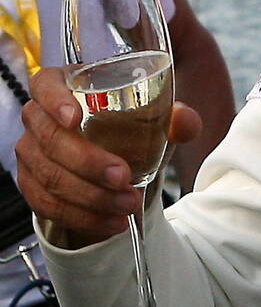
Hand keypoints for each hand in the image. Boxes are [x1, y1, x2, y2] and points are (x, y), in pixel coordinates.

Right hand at [15, 67, 202, 245]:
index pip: (45, 84)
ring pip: (50, 176)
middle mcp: (39, 118)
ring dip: (90, 196)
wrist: (111, 164)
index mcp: (64, 88)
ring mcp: (31, 153)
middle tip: (123, 177)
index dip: (54, 99)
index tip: (74, 118)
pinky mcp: (32, 186)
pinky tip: (111, 222)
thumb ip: (174, 118)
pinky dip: (81, 217)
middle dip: (87, 162)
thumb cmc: (126, 130)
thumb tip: (183, 121)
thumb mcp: (152, 121)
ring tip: (128, 204)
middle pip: (50, 138)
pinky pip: (48, 205)